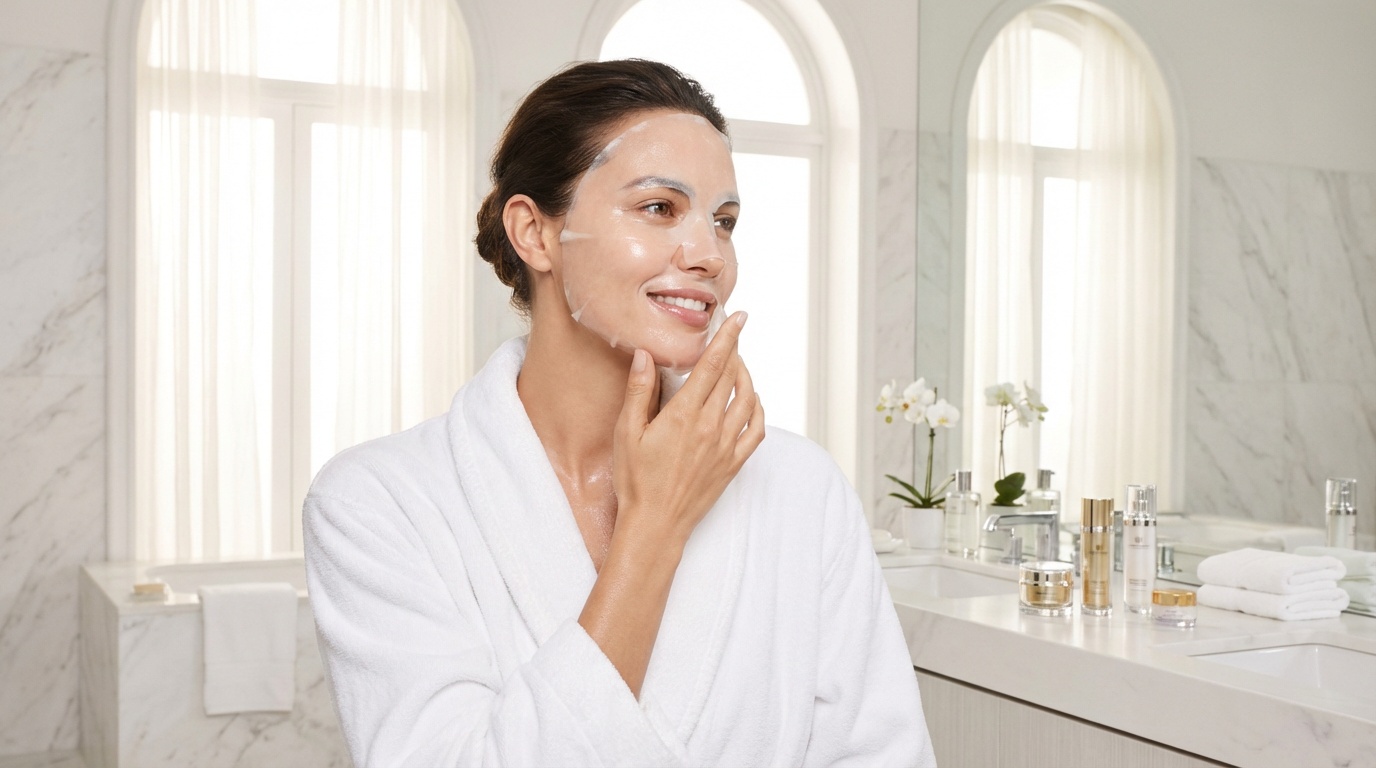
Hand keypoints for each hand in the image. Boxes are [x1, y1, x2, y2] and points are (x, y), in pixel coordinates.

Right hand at [612, 311, 765, 543]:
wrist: (655, 525)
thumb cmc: (635, 481)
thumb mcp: (626, 432)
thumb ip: (639, 391)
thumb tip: (646, 355)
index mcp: (684, 415)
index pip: (713, 365)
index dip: (728, 338)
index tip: (739, 318)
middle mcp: (710, 427)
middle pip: (732, 378)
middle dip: (735, 352)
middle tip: (732, 337)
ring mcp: (725, 446)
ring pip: (748, 401)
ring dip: (747, 378)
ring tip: (738, 366)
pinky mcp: (733, 465)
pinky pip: (756, 431)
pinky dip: (758, 411)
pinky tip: (752, 403)